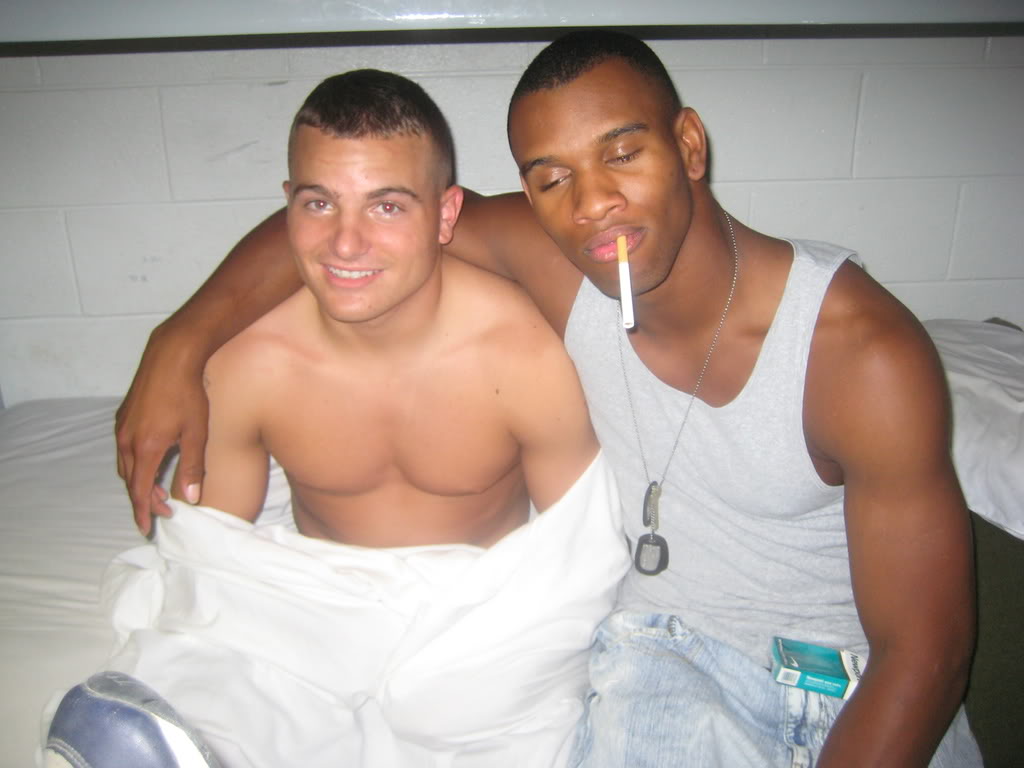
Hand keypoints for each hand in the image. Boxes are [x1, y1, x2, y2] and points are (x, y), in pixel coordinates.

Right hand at [115, 324, 208, 535]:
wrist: (171, 356)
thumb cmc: (189, 394)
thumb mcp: (197, 433)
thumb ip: (192, 467)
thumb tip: (189, 499)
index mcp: (146, 448)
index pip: (139, 490)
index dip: (143, 511)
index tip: (147, 528)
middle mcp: (127, 439)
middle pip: (130, 480)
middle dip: (143, 499)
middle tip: (163, 511)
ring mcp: (122, 426)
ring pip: (125, 465)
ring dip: (138, 481)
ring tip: (156, 491)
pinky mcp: (123, 415)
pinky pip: (123, 448)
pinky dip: (133, 463)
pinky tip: (149, 463)